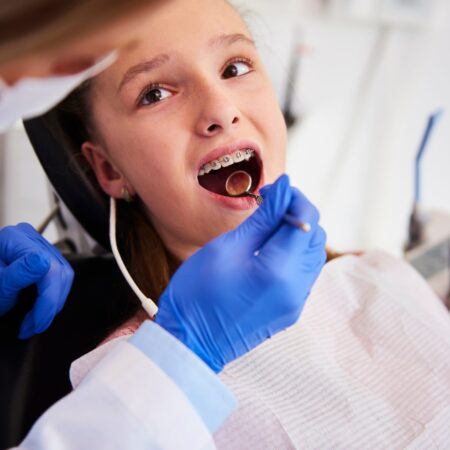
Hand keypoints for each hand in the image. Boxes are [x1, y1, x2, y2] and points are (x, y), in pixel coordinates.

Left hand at [0, 223, 73, 338]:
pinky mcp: (44, 256)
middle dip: (50, 305)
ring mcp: (39, 246)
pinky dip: (52, 296)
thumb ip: (18, 273)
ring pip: (64, 276)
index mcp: (15, 238)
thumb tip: (43, 261)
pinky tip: (40, 309)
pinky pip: (60, 277)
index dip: (48, 300)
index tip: (37, 324)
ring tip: (35, 321)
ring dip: (53, 303)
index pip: (48, 269)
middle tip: (34, 327)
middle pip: (59, 273)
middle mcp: (30, 237)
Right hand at [156, 174, 326, 371]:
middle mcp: (297, 287)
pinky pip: (304, 273)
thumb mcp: (227, 247)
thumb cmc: (198, 292)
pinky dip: (294, 253)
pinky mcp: (290, 309)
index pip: (306, 219)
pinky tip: (270, 250)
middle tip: (268, 206)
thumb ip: (263, 218)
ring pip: (313, 254)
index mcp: (280, 269)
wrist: (190, 342)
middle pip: (315, 235)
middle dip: (297, 213)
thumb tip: (285, 189)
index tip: (271, 190)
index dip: (293, 197)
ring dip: (297, 233)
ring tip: (267, 227)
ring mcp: (296, 301)